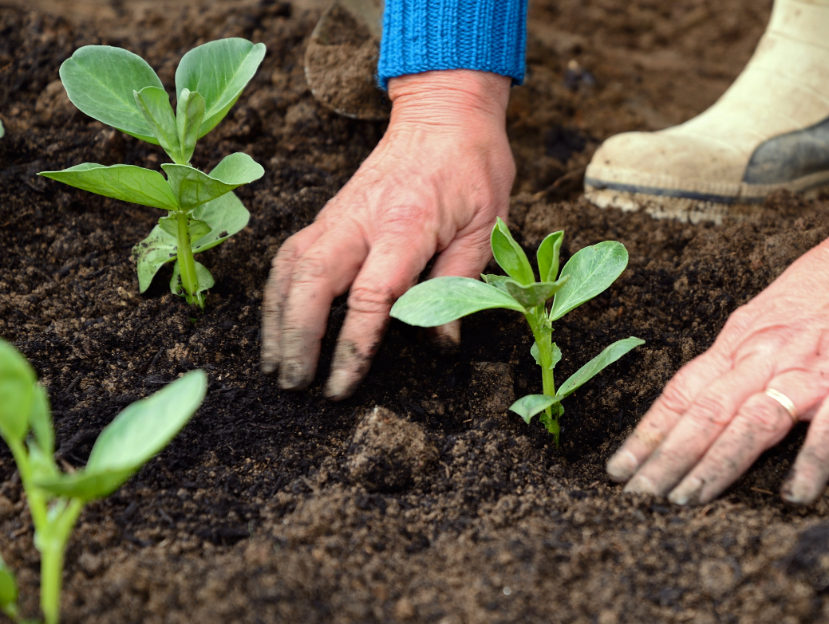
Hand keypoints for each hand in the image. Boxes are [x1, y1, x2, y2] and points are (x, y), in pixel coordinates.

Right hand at [261, 70, 514, 398]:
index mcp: (407, 226)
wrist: (444, 112)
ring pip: (290, 269)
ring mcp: (338, 214)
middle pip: (312, 283)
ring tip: (274, 365)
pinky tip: (276, 323)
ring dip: (276, 320)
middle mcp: (361, 220)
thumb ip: (461, 283)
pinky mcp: (329, 214)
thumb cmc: (473, 168)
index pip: (371, 295)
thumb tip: (441, 342)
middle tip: (294, 384)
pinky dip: (277, 292)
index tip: (342, 384)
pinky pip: (290, 255)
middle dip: (296, 339)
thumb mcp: (487, 226)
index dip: (353, 345)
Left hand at [606, 148, 828, 504]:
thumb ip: (741, 353)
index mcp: (743, 339)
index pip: (683, 393)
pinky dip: (811, 463)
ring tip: (686, 502)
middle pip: (704, 414)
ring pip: (752, 424)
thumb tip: (704, 394)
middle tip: (637, 500)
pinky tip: (794, 495)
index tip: (619, 469)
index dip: (648, 434)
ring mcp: (813, 373)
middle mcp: (767, 356)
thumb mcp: (772, 310)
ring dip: (715, 465)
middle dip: (665, 460)